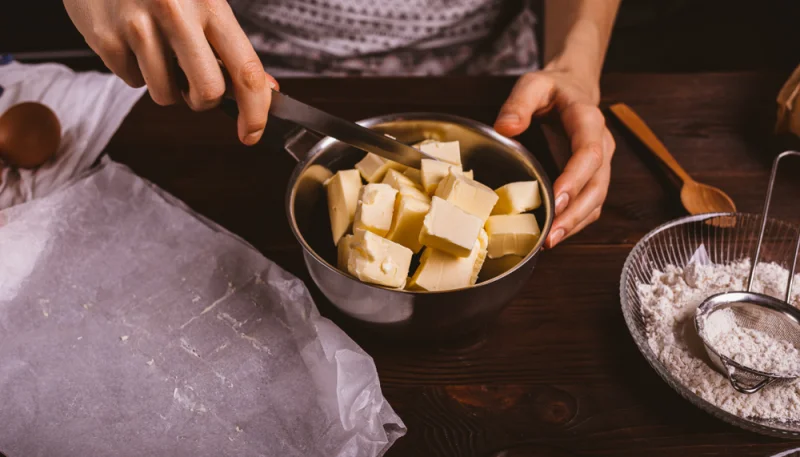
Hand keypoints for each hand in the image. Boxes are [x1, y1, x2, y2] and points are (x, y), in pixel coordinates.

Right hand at [63, 0, 275, 144]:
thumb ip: (232, 45)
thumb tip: (267, 90)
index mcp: (210, 3)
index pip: (245, 70)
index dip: (255, 111)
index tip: (252, 132)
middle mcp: (175, 13)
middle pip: (208, 92)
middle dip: (204, 100)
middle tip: (194, 82)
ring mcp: (136, 26)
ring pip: (165, 95)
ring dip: (167, 86)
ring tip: (158, 52)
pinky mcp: (105, 37)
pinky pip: (131, 81)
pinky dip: (135, 70)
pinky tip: (132, 41)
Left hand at [494, 67, 614, 247]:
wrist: (573, 89)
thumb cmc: (552, 89)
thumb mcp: (533, 84)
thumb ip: (519, 103)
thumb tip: (506, 127)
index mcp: (588, 120)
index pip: (588, 153)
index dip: (575, 179)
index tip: (557, 200)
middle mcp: (601, 144)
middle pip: (598, 185)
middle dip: (575, 212)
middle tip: (551, 234)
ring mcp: (601, 163)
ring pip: (597, 200)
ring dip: (576, 223)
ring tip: (550, 241)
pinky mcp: (593, 176)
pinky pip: (590, 204)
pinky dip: (576, 221)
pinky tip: (555, 234)